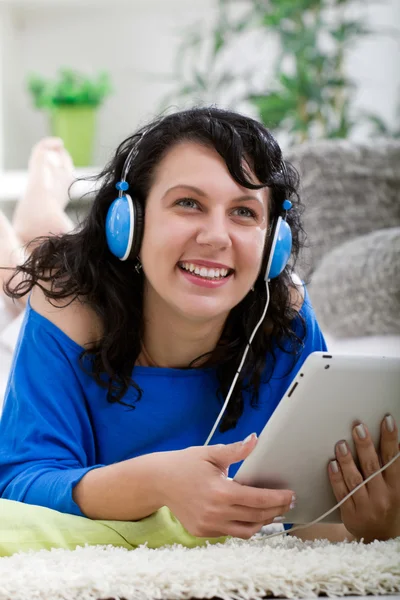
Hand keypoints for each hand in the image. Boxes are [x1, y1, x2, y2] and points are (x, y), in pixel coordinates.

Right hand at [156, 434, 294, 538]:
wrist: (158, 481)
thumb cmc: (185, 464)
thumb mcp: (211, 453)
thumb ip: (236, 450)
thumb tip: (255, 440)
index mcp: (220, 492)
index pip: (258, 499)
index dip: (278, 498)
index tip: (291, 495)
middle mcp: (216, 512)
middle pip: (256, 516)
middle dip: (276, 510)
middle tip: (288, 503)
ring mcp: (208, 525)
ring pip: (246, 530)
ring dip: (263, 522)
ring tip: (273, 511)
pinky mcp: (202, 532)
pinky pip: (231, 533)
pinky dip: (244, 526)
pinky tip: (251, 516)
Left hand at [328, 415, 399, 542]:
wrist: (379, 538)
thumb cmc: (388, 505)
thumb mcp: (395, 488)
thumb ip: (391, 468)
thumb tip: (389, 440)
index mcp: (396, 488)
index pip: (394, 459)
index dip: (390, 439)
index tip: (387, 420)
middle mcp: (382, 497)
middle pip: (372, 467)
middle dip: (365, 445)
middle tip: (358, 427)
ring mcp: (366, 506)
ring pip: (355, 479)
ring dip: (347, 460)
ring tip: (341, 443)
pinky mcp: (350, 514)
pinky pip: (341, 493)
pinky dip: (336, 478)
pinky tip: (332, 464)